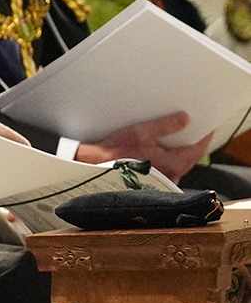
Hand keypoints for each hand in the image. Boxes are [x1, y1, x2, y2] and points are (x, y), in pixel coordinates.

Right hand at [75, 112, 211, 183]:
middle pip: (189, 158)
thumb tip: (185, 118)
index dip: (204, 136)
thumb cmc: (115, 152)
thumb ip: (165, 125)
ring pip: (178, 165)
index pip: (198, 149)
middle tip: (192, 130)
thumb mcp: (141, 132)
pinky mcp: (150, 184)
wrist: (93, 168)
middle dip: (191, 144)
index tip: (207, 126)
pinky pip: (166, 170)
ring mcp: (161, 182)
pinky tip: (158, 153)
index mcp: (173, 163)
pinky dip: (167, 160)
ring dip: (178, 153)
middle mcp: (171, 175)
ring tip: (174, 140)